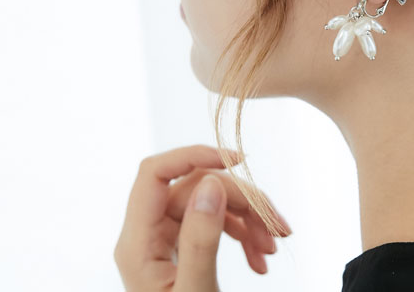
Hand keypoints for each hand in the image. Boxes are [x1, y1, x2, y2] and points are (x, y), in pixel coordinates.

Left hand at [114, 144, 291, 290]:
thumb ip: (201, 239)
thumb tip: (211, 183)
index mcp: (137, 243)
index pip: (154, 173)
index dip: (193, 154)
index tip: (238, 159)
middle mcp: (147, 235)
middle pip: (195, 188)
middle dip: (241, 201)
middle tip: (277, 227)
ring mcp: (164, 241)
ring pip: (211, 202)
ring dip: (249, 219)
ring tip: (275, 247)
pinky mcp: (182, 248)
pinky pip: (216, 222)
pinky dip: (244, 234)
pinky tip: (262, 259)